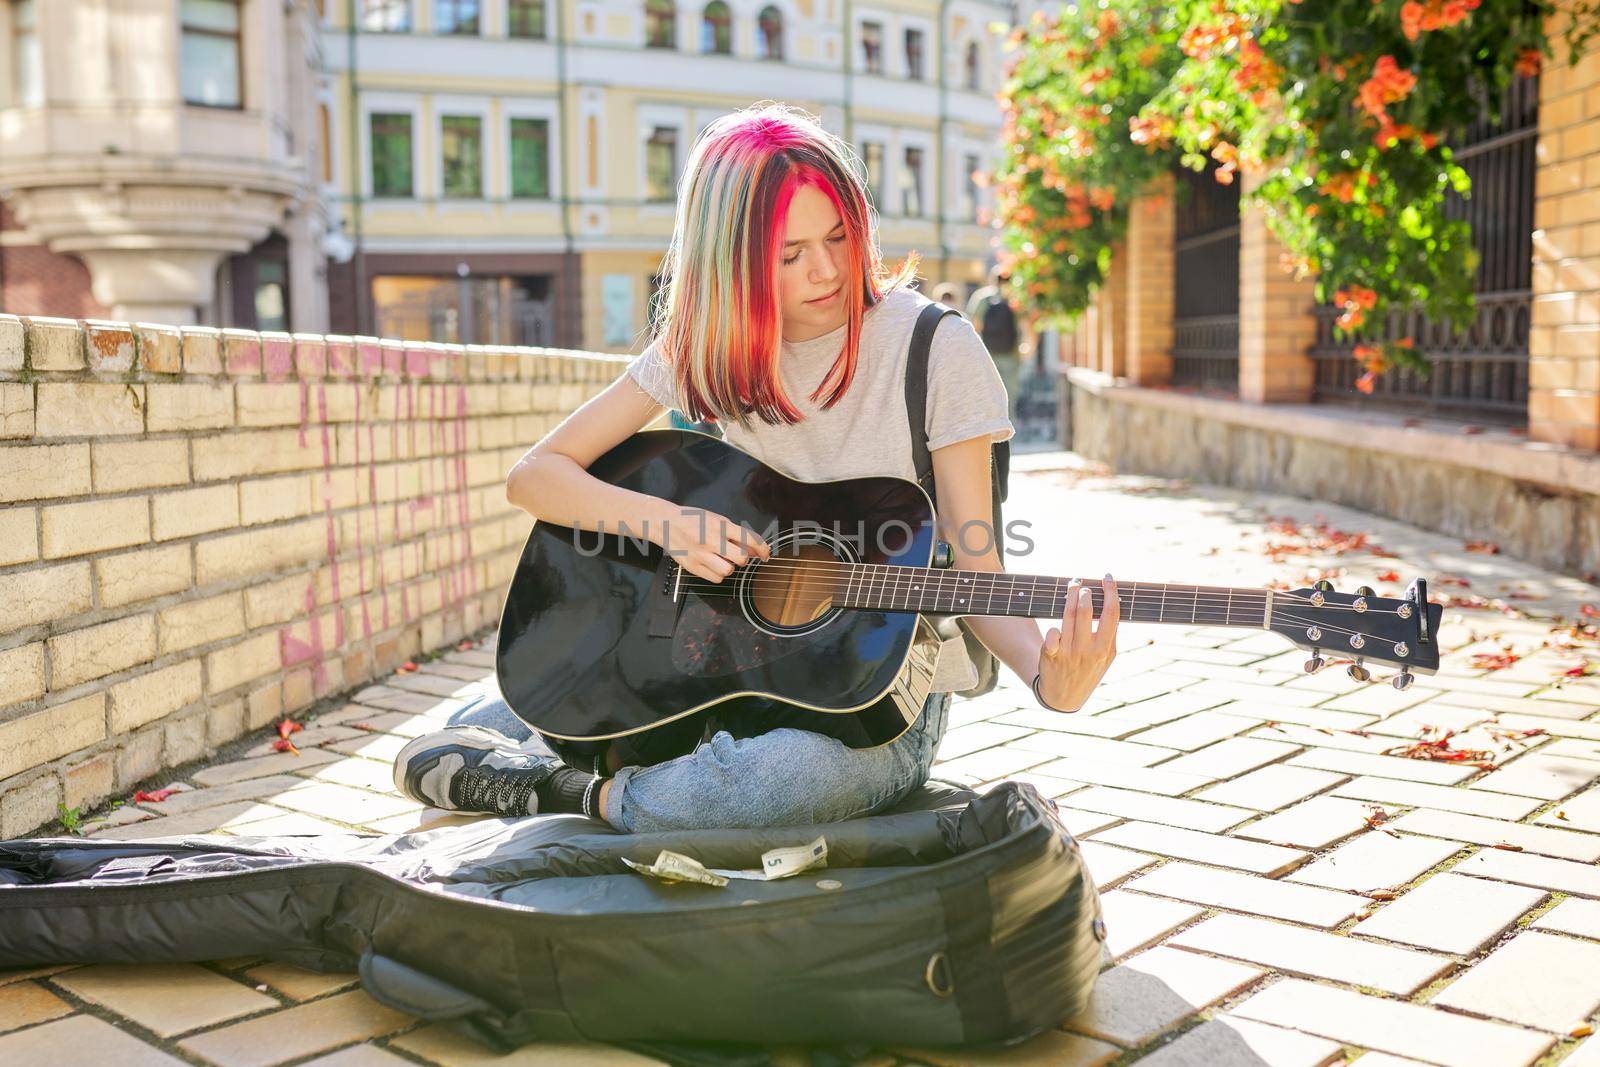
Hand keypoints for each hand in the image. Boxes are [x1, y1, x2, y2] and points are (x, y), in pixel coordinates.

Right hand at [656, 505, 769, 582]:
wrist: (665, 522)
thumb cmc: (692, 520)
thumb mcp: (716, 520)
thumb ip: (735, 535)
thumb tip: (755, 550)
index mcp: (719, 525)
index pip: (749, 539)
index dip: (763, 549)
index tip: (765, 555)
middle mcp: (711, 540)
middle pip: (741, 559)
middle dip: (742, 559)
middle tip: (735, 555)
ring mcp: (700, 554)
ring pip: (728, 571)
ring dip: (729, 567)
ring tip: (720, 559)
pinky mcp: (692, 566)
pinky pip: (715, 579)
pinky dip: (717, 574)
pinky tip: (711, 564)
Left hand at [1037, 575, 1118, 712]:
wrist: (1064, 697)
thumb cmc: (1088, 669)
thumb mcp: (1106, 657)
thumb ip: (1110, 633)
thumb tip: (1112, 602)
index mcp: (1105, 648)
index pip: (1112, 614)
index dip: (1110, 592)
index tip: (1108, 577)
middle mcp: (1088, 650)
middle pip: (1086, 611)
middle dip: (1085, 592)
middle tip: (1083, 584)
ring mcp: (1069, 653)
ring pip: (1068, 617)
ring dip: (1070, 597)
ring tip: (1072, 586)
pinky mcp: (1050, 655)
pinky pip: (1051, 636)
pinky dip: (1054, 628)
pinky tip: (1057, 624)